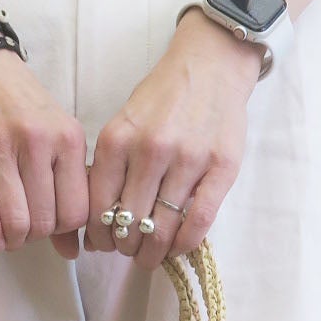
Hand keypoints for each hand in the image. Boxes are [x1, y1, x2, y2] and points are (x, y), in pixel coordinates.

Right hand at [0, 51, 87, 258]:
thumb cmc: (20, 105)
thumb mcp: (56, 136)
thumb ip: (68, 189)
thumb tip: (72, 251)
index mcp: (67, 138)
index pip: (76, 211)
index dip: (63, 229)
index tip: (51, 225)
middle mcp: (37, 142)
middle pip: (45, 221)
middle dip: (35, 235)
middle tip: (25, 229)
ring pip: (15, 221)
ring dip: (12, 239)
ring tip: (8, 232)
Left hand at [84, 9, 263, 269]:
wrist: (211, 64)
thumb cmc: (163, 97)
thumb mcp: (124, 123)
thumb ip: (111, 166)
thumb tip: (99, 220)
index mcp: (118, 139)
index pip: (99, 206)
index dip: (99, 235)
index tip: (103, 244)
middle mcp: (150, 150)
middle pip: (129, 222)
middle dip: (125, 246)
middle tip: (129, 251)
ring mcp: (188, 159)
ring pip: (162, 228)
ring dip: (153, 252)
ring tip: (150, 255)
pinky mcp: (221, 168)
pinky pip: (198, 221)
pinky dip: (183, 244)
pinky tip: (176, 248)